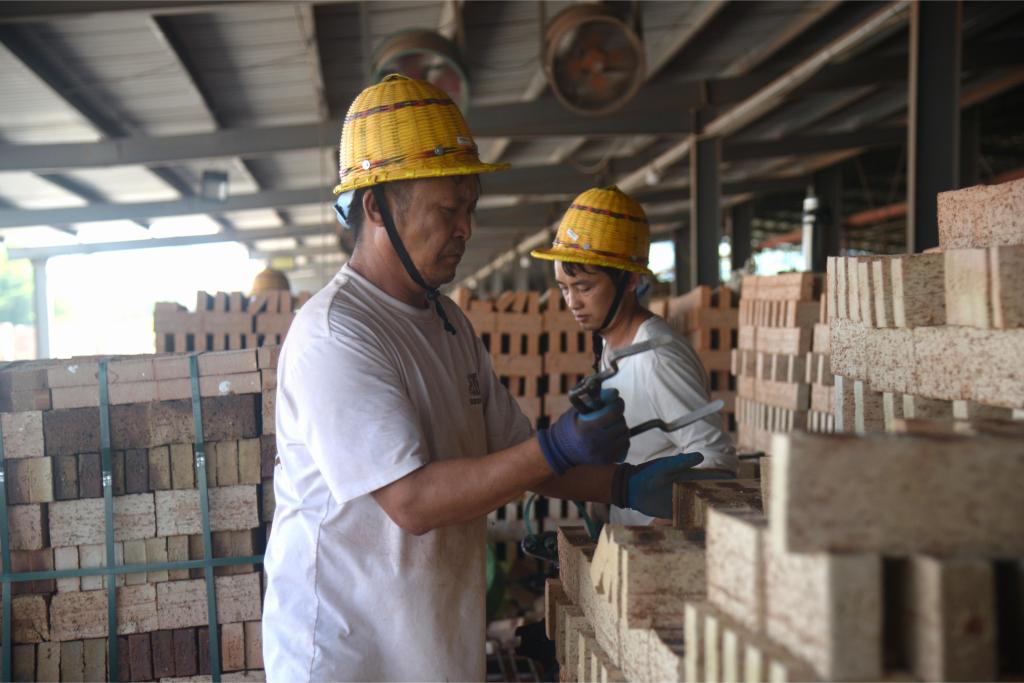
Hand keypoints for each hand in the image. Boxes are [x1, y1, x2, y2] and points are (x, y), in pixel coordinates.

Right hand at [537, 389, 628, 474]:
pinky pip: (624, 447)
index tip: (618, 401)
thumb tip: (613, 393)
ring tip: (615, 426)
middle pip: (621, 424)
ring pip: (625, 435)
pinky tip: (617, 436)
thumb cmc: (571, 427)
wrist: (562, 450)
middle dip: (619, 416)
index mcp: (588, 427)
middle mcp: (596, 441)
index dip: (619, 404)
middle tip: (614, 414)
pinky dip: (624, 440)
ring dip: (622, 428)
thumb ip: (592, 403)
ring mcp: (602, 452)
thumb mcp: (577, 412)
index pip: (613, 413)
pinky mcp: (606, 460)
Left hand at [612, 453, 735, 518]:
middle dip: (720, 502)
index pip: (710, 480)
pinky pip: (687, 519)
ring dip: (709, 514)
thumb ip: (681, 462)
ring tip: (724, 521)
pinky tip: (705, 528)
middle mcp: (687, 490)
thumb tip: (701, 456)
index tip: (738, 487)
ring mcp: (681, 502)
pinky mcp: (672, 514)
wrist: (630, 487)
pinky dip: (695, 523)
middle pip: (708, 497)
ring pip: (700, 509)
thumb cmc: (648, 473)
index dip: (724, 483)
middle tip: (736, 509)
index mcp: (688, 477)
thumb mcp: (665, 466)